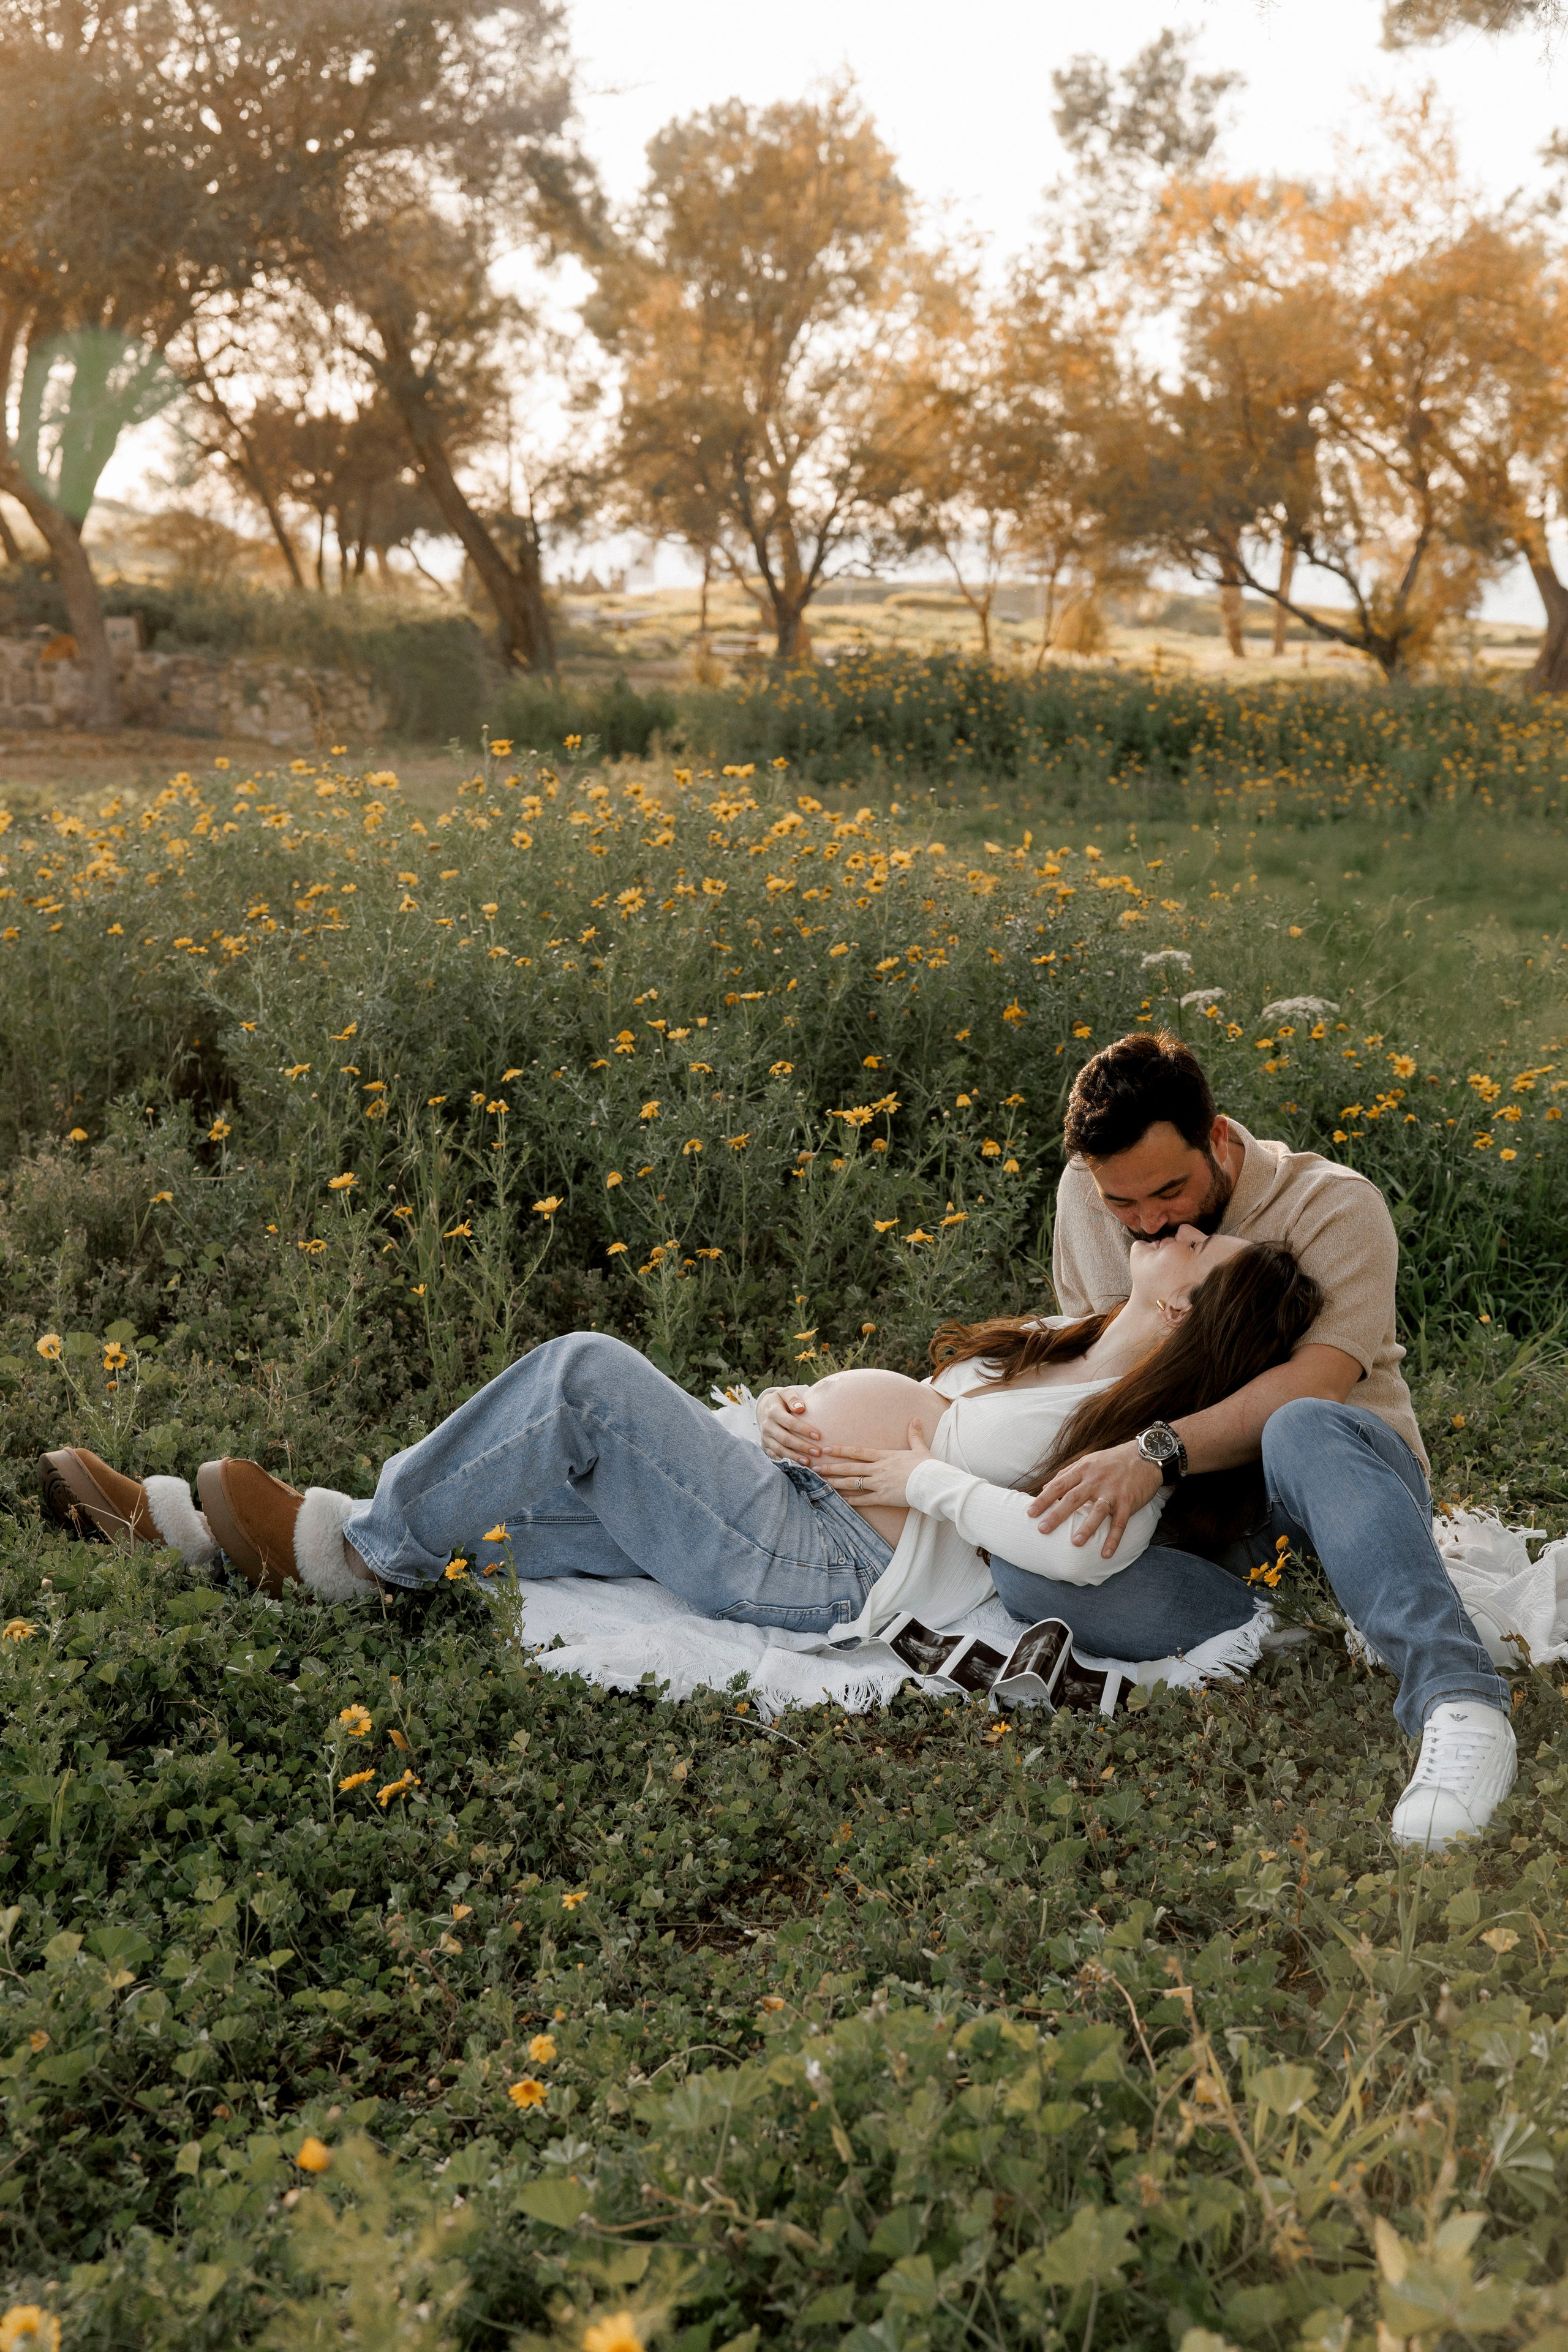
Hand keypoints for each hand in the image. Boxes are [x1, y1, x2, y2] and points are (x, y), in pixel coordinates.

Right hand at [757, 1385, 819, 1462]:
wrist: (765, 1408)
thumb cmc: (781, 1400)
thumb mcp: (785, 1393)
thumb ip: (793, 1398)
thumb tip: (800, 1408)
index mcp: (773, 1411)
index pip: (789, 1422)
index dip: (803, 1430)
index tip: (818, 1436)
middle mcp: (767, 1425)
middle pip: (785, 1438)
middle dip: (802, 1446)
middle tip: (817, 1452)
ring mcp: (765, 1437)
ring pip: (779, 1449)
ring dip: (794, 1457)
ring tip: (808, 1462)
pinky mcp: (765, 1445)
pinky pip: (774, 1456)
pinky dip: (786, 1461)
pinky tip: (797, 1465)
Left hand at [814, 1419, 933, 1508]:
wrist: (932, 1482)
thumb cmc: (927, 1466)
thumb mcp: (920, 1448)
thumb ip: (914, 1435)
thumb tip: (916, 1420)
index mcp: (884, 1456)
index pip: (858, 1451)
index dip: (841, 1450)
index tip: (827, 1449)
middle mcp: (878, 1469)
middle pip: (850, 1467)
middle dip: (831, 1467)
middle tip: (815, 1467)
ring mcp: (879, 1483)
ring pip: (853, 1482)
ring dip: (836, 1482)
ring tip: (823, 1482)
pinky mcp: (883, 1497)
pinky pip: (864, 1499)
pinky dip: (852, 1500)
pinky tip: (842, 1500)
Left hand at [1026, 1439, 1161, 1559]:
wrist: (1145, 1455)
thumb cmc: (1112, 1460)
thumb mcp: (1088, 1461)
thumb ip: (1066, 1474)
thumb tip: (1045, 1487)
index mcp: (1083, 1470)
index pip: (1059, 1485)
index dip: (1043, 1499)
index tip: (1029, 1513)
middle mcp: (1096, 1480)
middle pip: (1073, 1498)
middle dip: (1057, 1515)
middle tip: (1042, 1530)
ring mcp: (1113, 1491)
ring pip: (1098, 1511)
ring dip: (1087, 1528)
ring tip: (1075, 1543)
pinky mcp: (1129, 1501)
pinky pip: (1120, 1522)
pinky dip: (1114, 1539)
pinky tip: (1106, 1553)